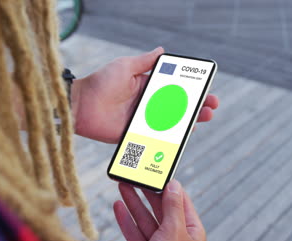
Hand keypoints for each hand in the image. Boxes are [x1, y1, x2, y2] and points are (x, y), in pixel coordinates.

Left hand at [71, 47, 218, 142]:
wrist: (80, 105)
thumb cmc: (101, 82)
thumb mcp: (125, 66)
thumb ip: (144, 61)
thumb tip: (162, 50)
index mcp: (146, 87)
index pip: (174, 89)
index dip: (191, 91)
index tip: (206, 91)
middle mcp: (147, 105)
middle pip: (177, 108)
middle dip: (196, 107)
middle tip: (211, 107)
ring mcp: (143, 121)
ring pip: (171, 123)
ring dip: (188, 122)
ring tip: (203, 119)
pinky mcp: (136, 135)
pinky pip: (156, 138)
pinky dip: (170, 139)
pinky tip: (183, 138)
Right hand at [113, 181, 205, 240]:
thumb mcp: (174, 232)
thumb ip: (172, 207)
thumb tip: (174, 184)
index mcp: (190, 229)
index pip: (180, 200)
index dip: (167, 185)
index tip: (156, 171)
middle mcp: (176, 236)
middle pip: (160, 208)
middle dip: (146, 192)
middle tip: (134, 176)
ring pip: (145, 219)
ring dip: (133, 202)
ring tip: (122, 186)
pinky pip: (135, 233)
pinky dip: (126, 220)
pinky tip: (118, 207)